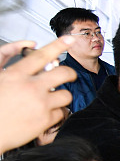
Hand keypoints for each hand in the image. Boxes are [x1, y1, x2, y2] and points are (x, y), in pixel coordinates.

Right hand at [0, 37, 76, 151]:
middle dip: (69, 74)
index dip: (58, 45)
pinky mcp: (45, 120)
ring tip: (51, 99)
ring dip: (60, 96)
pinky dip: (55, 112)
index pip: (42, 55)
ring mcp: (40, 104)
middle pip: (63, 73)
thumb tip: (29, 45)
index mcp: (16, 75)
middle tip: (68, 76)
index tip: (69, 40)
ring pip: (66, 95)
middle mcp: (31, 87)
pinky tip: (46, 113)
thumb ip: (8, 58)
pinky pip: (62, 112)